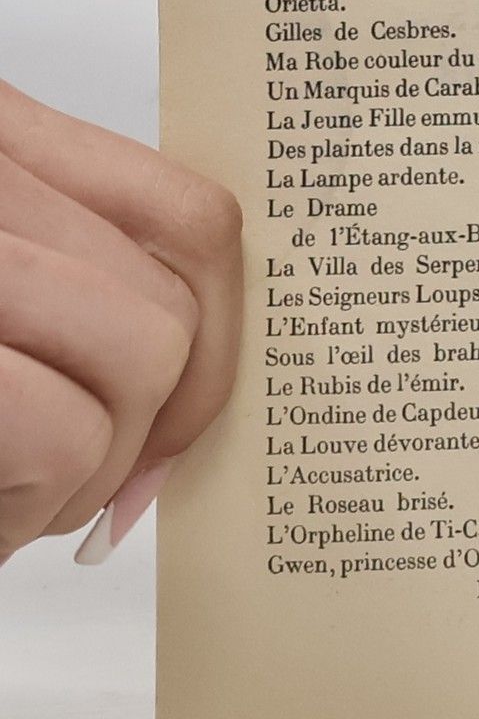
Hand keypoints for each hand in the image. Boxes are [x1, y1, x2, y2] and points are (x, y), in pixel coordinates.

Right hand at [0, 82, 240, 565]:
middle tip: (65, 490)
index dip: (217, 341)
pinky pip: (58, 427)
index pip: (190, 221)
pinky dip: (35, 497)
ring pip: (136, 360)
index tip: (179, 427)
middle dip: (144, 430)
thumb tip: (197, 380)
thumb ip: (72, 287)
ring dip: (86, 467)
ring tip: (2, 496)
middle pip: (166, 305)